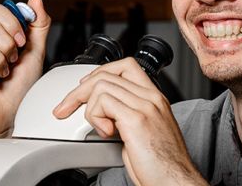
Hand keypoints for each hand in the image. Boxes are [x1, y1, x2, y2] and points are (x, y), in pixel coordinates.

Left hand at [53, 58, 206, 184]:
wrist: (174, 180)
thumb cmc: (161, 164)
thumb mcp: (144, 133)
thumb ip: (126, 117)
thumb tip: (104, 114)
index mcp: (155, 98)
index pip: (125, 66)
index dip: (100, 73)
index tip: (85, 88)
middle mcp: (151, 97)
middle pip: (108, 74)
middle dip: (80, 91)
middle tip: (66, 108)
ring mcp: (145, 106)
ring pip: (102, 85)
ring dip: (89, 108)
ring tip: (99, 128)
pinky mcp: (136, 119)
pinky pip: (103, 102)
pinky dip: (95, 117)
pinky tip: (105, 133)